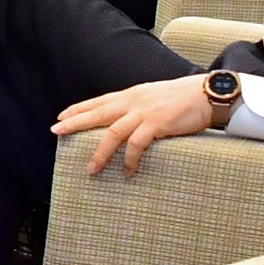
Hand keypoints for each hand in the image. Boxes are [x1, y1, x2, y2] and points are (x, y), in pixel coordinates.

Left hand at [54, 74, 218, 176]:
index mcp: (131, 94)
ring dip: (100, 153)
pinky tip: (126, 172)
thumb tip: (126, 118)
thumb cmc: (183, 98)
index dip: (78, 109)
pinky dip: (129, 160)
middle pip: (97, 113)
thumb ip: (138, 106)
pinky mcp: (157, 124)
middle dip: (75, 123)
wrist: (207, 93)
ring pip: (112, 133)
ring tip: (90, 169)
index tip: (61, 116)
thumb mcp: (154, 97)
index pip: (98, 101)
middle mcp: (133, 101)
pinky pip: (136, 145)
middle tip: (56, 132)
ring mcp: (144, 112)